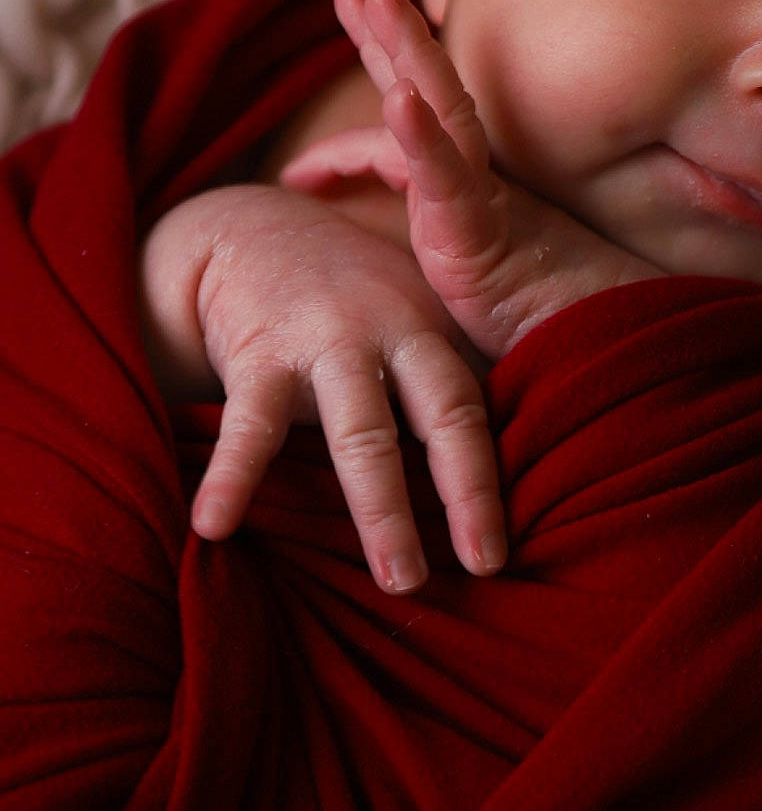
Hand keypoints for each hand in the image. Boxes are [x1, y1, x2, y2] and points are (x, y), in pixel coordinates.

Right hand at [141, 186, 504, 590]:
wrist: (250, 230)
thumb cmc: (348, 295)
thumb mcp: (406, 318)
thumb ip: (436, 384)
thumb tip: (499, 473)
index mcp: (429, 335)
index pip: (471, 413)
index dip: (487, 483)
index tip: (496, 556)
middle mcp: (389, 335)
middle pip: (438, 421)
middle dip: (460, 498)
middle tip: (480, 571)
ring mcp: (326, 342)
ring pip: (362, 434)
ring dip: (381, 511)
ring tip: (393, 580)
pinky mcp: (259, 353)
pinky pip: (247, 425)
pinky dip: (230, 476)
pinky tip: (213, 526)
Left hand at [325, 0, 660, 361]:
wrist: (603, 367)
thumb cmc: (546, 339)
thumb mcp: (474, 299)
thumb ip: (446, 277)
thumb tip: (408, 290)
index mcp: (471, 197)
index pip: (412, 136)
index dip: (369, 113)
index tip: (309, 153)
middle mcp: (477, 187)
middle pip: (427, 91)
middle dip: (386, 35)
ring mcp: (480, 204)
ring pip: (441, 109)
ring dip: (405, 49)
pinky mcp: (483, 235)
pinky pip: (448, 176)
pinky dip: (422, 135)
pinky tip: (399, 97)